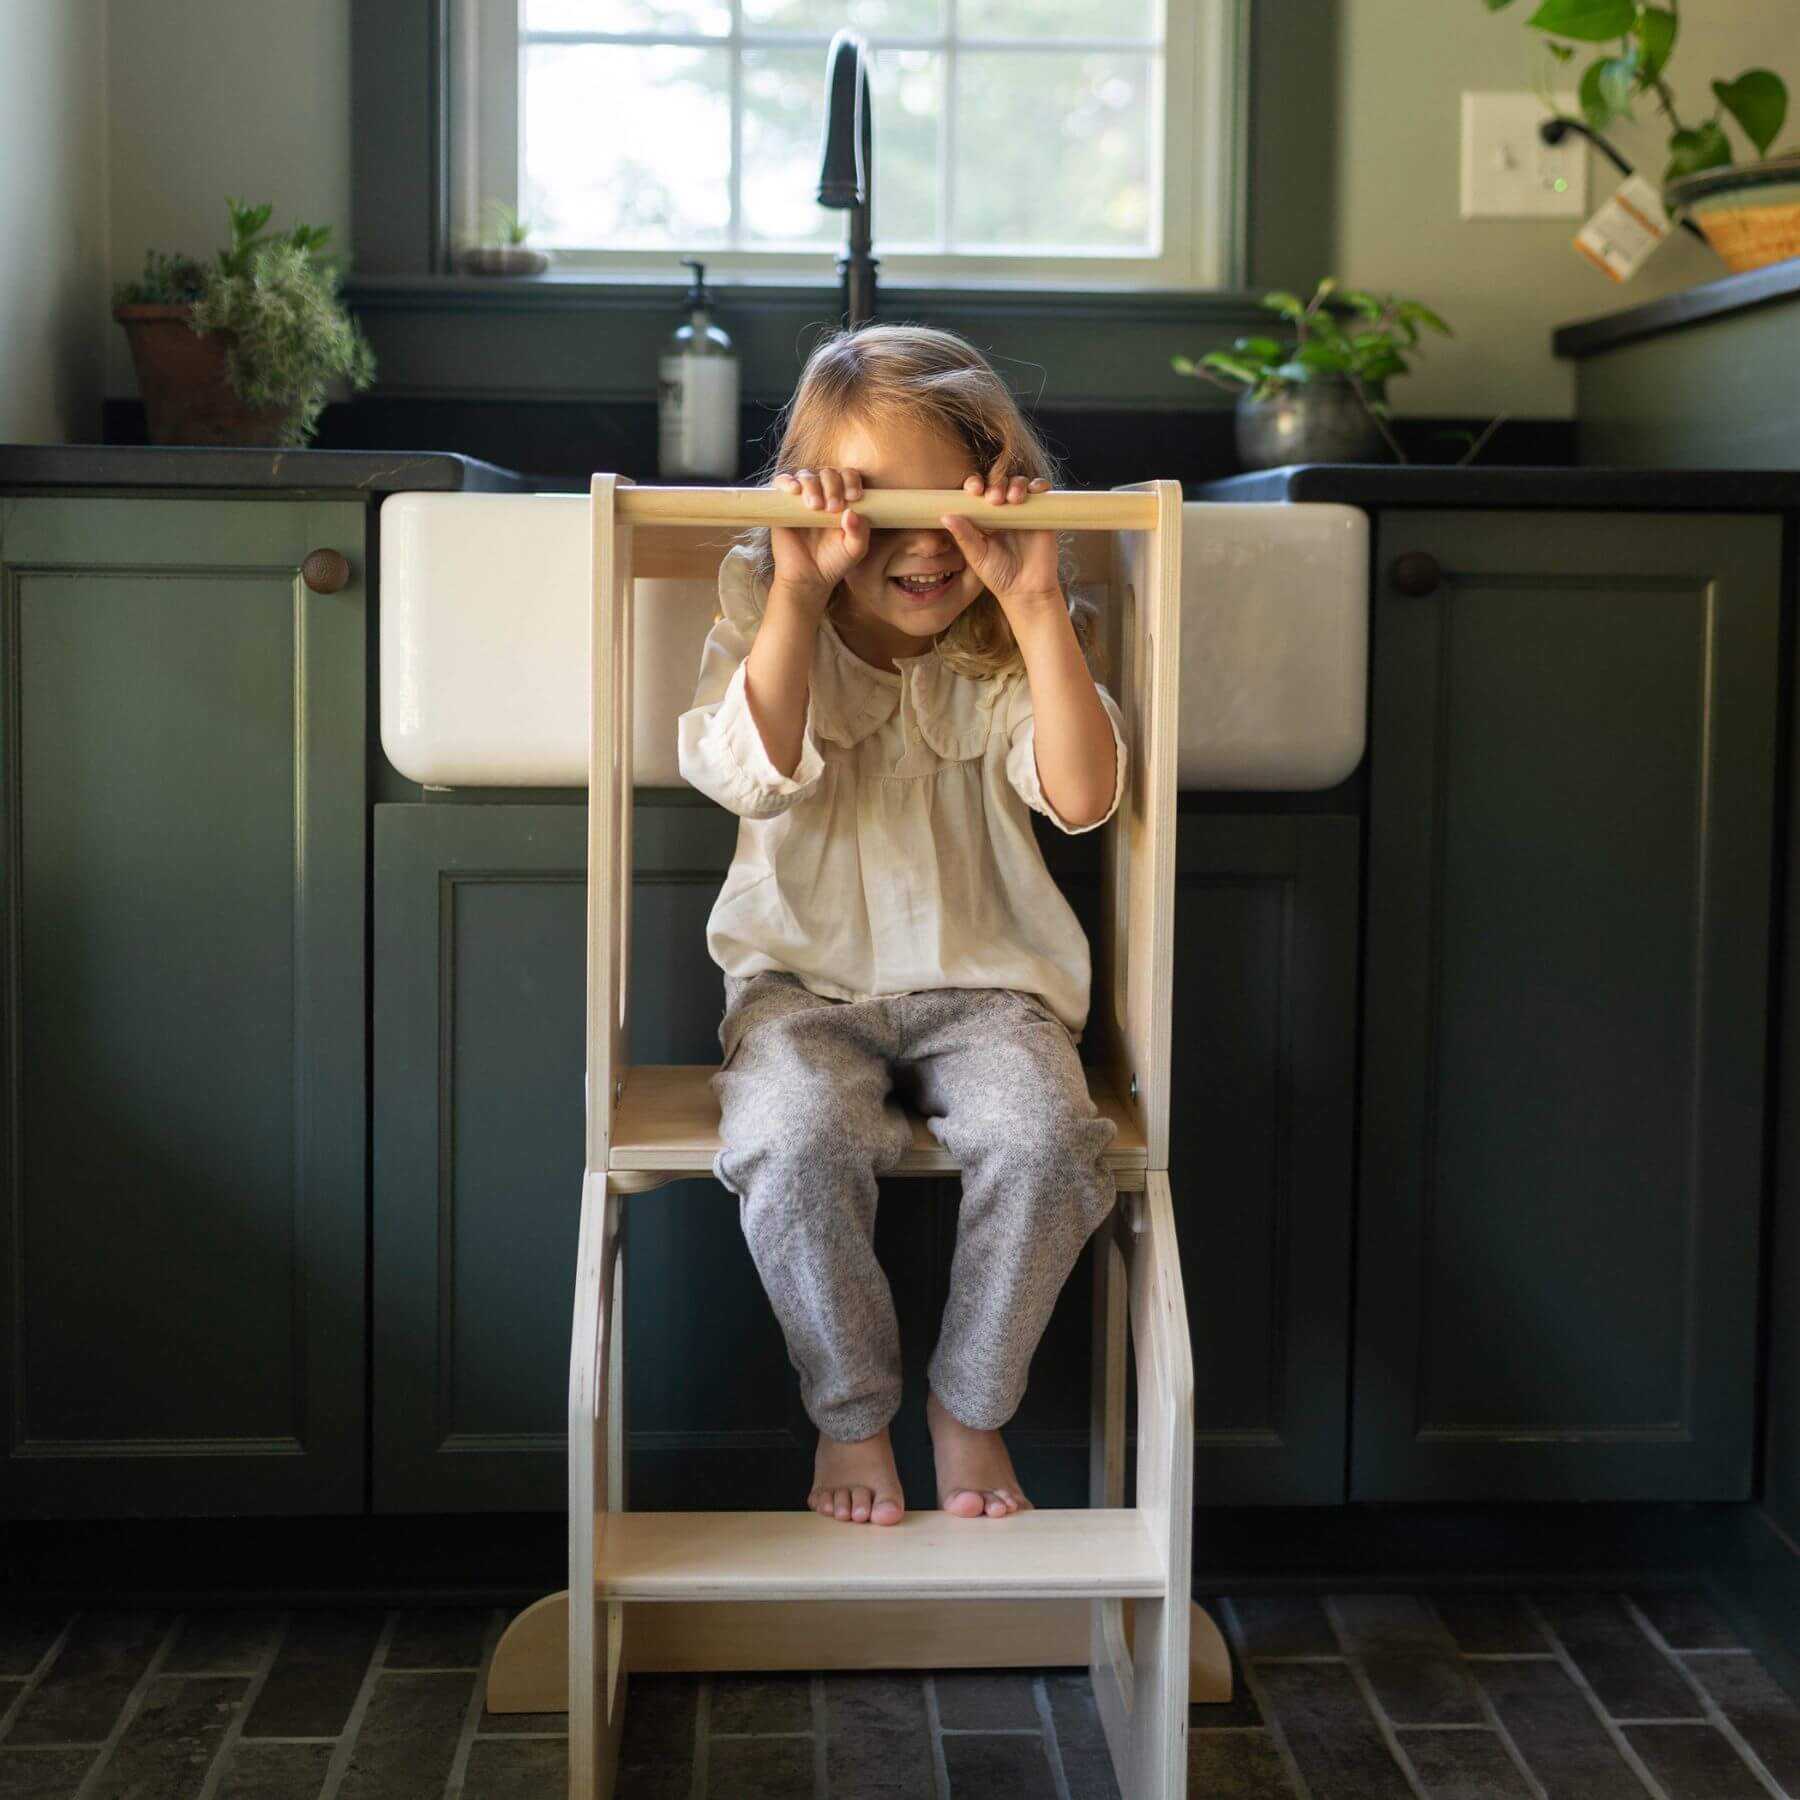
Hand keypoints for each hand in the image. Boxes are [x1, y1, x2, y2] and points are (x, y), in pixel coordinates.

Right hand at [769, 466, 868, 616]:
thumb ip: (860, 532)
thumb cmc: (834, 562)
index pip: (848, 476)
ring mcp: (801, 497)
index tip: (853, 497)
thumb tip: (851, 512)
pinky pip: (781, 482)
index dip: (851, 481)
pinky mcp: (781, 504)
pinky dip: (787, 481)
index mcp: (843, 499)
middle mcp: (823, 494)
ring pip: (806, 476)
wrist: (808, 578)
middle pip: (828, 473)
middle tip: (832, 508)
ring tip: (815, 506)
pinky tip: (794, 490)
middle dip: (832, 486)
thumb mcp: (855, 550)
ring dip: (813, 485)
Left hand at [939, 467, 1061, 627]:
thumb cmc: (999, 576)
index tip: (973, 490)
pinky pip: (1041, 491)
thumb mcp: (977, 557)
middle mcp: (1003, 512)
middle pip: (998, 483)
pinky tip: (1031, 492)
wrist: (1027, 590)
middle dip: (995, 484)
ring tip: (1012, 499)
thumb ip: (964, 537)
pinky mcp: (1041, 514)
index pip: (978, 492)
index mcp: (984, 518)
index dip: (975, 484)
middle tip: (994, 499)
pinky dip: (1038, 486)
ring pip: (1019, 483)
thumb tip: (946, 517)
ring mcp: (1023, 511)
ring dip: (1015, 484)